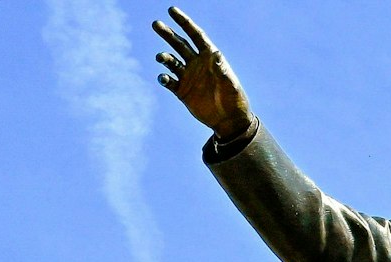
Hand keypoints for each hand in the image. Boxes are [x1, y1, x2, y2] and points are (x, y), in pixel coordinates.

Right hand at [151, 8, 252, 139]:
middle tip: (155, 24)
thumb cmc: (235, 100)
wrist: (229, 120)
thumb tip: (217, 55)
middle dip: (167, 33)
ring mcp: (187, 76)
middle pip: (178, 44)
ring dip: (163, 57)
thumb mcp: (232, 86)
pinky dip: (163, 78)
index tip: (172, 10)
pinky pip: (168, 80)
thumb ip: (223, 71)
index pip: (195, 35)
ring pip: (170, 61)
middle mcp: (196, 64)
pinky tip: (163, 78)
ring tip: (161, 58)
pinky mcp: (181, 90)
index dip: (184, 22)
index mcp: (210, 57)